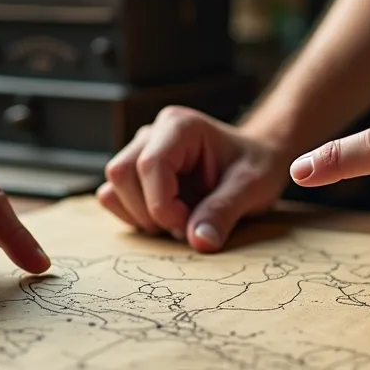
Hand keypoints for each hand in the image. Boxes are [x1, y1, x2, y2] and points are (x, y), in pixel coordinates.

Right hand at [98, 106, 291, 251]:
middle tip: (187, 224)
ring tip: (180, 220)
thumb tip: (199, 242)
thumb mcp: (252, 187)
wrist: (256, 160)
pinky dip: (136, 218)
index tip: (190, 224)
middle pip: (121, 174)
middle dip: (150, 212)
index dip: (163, 204)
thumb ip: (224, 212)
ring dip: (141, 217)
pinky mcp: (135, 175)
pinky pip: (114, 199)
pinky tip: (169, 218)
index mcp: (180, 127)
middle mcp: (152, 135)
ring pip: (113, 189)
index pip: (149, 165)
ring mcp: (140, 153)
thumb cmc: (256, 165)